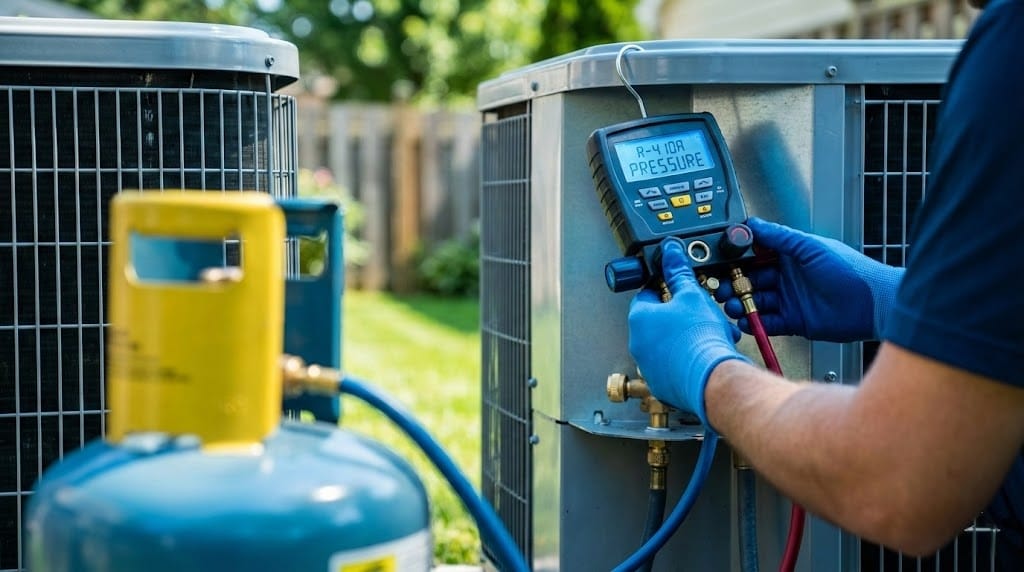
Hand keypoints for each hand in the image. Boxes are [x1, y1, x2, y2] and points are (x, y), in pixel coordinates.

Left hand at [628, 238, 747, 426]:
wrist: (712, 379)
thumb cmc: (699, 339)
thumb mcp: (692, 295)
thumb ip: (679, 272)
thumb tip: (671, 252)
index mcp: (639, 318)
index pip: (647, 294)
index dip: (668, 290)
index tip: (682, 291)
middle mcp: (638, 343)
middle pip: (660, 321)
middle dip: (683, 316)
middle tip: (702, 314)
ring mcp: (649, 366)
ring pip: (669, 344)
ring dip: (689, 337)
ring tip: (711, 335)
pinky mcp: (662, 384)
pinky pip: (675, 366)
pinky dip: (689, 359)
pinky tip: (707, 354)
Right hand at [715, 217, 903, 341]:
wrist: (873, 304)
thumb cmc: (850, 271)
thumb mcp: (810, 247)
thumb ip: (780, 237)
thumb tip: (753, 224)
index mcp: (789, 256)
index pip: (755, 255)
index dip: (738, 259)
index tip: (722, 261)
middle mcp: (787, 277)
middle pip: (751, 280)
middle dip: (733, 283)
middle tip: (721, 287)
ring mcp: (789, 300)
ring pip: (755, 301)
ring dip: (741, 303)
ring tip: (732, 305)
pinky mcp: (793, 322)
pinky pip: (767, 322)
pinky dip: (755, 323)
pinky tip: (746, 321)